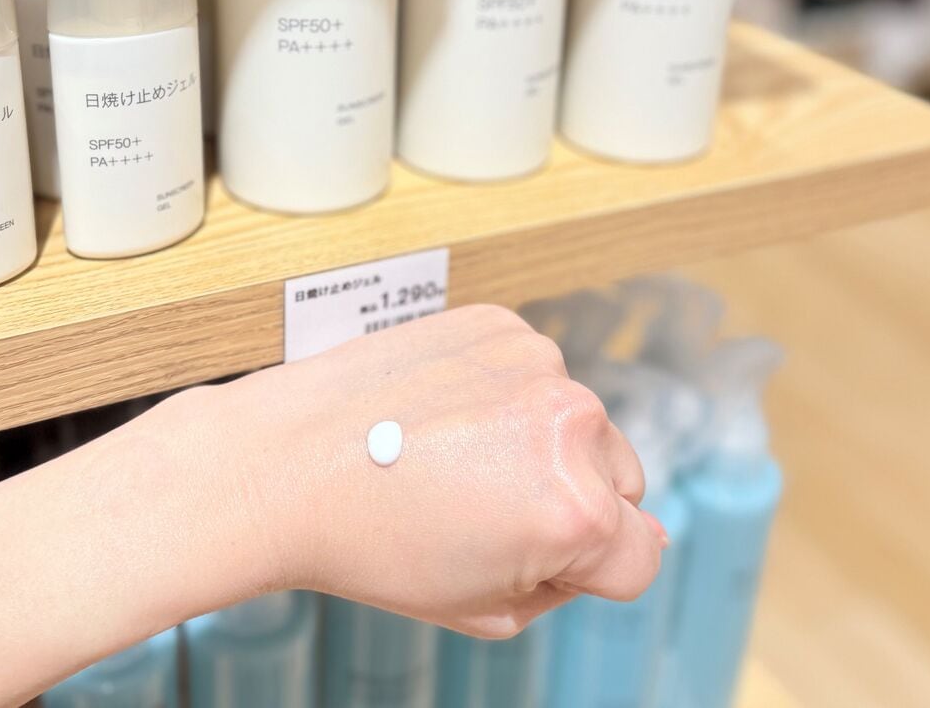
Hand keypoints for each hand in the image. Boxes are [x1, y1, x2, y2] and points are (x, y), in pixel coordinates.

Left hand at [210, 304, 663, 637]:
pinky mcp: (501, 323)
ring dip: (540, 442)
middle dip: (572, 500)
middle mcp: (571, 424)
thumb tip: (620, 539)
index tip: (532, 558)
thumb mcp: (484, 606)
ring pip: (578, 422)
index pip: (642, 553)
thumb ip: (568, 580)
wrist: (286, 458)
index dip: (588, 570)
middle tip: (486, 508)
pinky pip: (534, 373)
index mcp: (575, 509)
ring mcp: (536, 362)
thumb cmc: (371, 541)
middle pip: (621, 480)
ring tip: (456, 455)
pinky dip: (505, 392)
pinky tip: (446, 413)